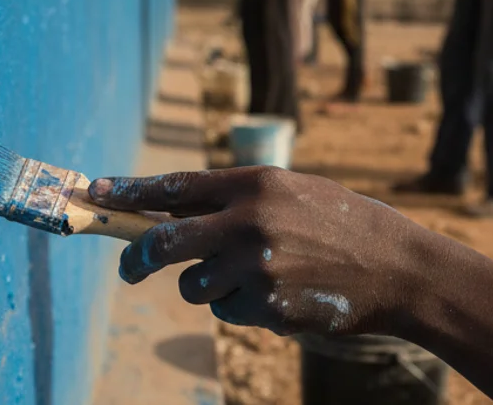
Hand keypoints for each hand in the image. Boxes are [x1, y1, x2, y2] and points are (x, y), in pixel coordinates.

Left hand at [87, 167, 433, 336]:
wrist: (398, 268)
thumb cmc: (345, 225)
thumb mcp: (293, 193)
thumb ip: (239, 200)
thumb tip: (173, 212)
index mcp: (257, 182)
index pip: (176, 186)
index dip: (129, 191)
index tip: (94, 192)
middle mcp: (250, 220)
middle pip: (164, 242)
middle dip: (137, 257)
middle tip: (129, 267)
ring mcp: (256, 266)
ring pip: (193, 285)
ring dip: (206, 286)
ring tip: (252, 276)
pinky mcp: (266, 305)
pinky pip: (226, 311)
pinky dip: (240, 307)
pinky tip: (279, 294)